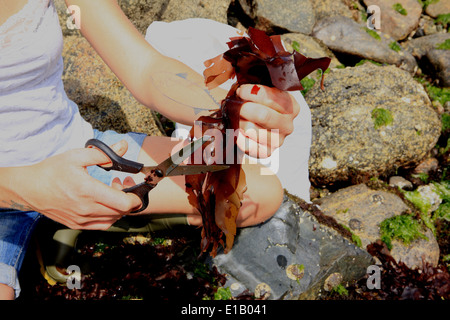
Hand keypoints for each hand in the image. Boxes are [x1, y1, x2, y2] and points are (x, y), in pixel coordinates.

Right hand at [15, 141, 140, 229]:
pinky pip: (101, 225)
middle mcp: (86, 209)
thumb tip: (123, 146)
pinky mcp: (77, 225)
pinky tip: (105, 203)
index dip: (136, 198)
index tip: (136, 188)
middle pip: (121, 212)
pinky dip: (109, 216)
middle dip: (129, 200)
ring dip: (119, 208)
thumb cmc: (52, 170)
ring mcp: (81, 220)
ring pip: (113, 220)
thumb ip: (104, 153)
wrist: (29, 188)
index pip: (124, 203)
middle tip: (122, 185)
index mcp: (88, 191)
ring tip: (112, 193)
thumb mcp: (77, 156)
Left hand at [235, 84, 299, 157]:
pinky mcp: (267, 152)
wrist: (256, 126)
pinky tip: (238, 132)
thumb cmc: (258, 105)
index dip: (251, 92)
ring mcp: (278, 141)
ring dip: (240, 122)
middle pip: (263, 115)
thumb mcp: (262, 93)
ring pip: (252, 130)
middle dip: (245, 108)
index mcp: (291, 107)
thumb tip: (239, 89)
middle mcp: (288, 125)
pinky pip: (249, 146)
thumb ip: (255, 89)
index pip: (271, 97)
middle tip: (235, 105)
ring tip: (237, 118)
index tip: (240, 91)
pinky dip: (239, 138)